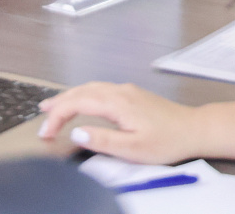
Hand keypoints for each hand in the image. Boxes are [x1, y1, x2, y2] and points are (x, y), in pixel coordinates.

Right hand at [36, 81, 198, 165]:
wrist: (193, 129)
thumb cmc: (167, 140)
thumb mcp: (132, 148)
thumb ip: (102, 139)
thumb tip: (77, 132)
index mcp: (118, 102)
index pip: (77, 103)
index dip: (57, 116)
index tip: (46, 133)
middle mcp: (121, 91)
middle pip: (81, 90)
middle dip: (59, 103)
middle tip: (41, 116)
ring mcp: (127, 91)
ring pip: (90, 87)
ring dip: (70, 96)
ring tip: (53, 106)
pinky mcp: (132, 95)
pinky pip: (100, 89)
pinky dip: (83, 94)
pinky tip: (81, 102)